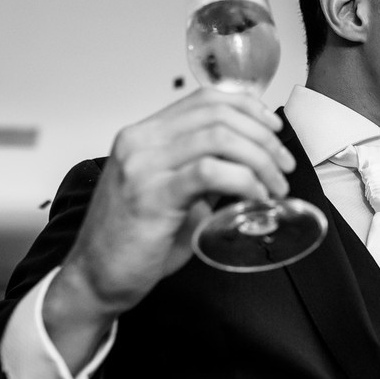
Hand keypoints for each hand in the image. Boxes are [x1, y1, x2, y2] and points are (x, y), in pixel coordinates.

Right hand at [58, 88, 295, 314]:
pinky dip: (245, 180)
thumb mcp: (172, 192)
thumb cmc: (135, 240)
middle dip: (263, 137)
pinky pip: (211, 172)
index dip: (248, 108)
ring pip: (219, 137)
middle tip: (283, 166)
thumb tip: (250, 162)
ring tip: (275, 186)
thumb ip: (203, 170)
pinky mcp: (152, 195)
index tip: (274, 129)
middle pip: (218, 114)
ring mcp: (143, 166)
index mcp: (144, 135)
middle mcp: (140, 141)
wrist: (96, 279)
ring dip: (260, 160)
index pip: (205, 98)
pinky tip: (255, 197)